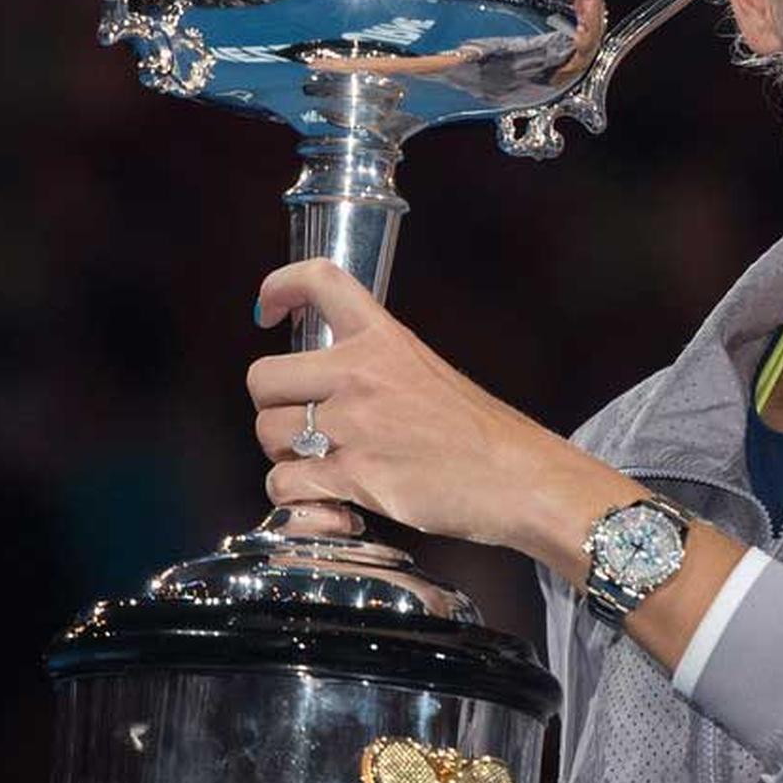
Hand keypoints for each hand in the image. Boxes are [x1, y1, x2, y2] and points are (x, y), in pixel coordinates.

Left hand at [247, 259, 643, 583]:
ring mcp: (356, 425)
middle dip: (272, 406)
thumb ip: (378, 369)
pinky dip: (298, 499)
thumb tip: (329, 387)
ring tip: (321, 464)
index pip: (318, 281)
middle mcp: (363, 374)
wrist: (520, 478)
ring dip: (284, 455)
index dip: (279, 287)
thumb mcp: (430, 373)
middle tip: (301, 424)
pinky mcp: (355, 476)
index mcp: (385, 339)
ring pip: (268, 433)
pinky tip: (331, 502)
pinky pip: (285, 484)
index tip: (268, 311)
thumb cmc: (483, 434)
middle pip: (263, 376)